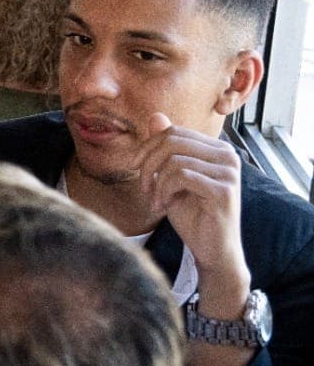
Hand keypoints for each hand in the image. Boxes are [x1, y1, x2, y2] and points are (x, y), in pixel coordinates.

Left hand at [140, 112, 248, 310]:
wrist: (211, 249)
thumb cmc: (191, 213)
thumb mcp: (170, 177)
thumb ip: (165, 148)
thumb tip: (156, 116)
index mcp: (216, 148)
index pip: (173, 132)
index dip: (147, 147)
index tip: (136, 168)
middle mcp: (228, 155)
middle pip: (171, 141)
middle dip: (148, 163)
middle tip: (143, 187)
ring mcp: (229, 172)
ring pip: (174, 159)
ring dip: (155, 182)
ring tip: (155, 200)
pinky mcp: (225, 190)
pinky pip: (181, 176)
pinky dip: (164, 191)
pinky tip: (164, 206)